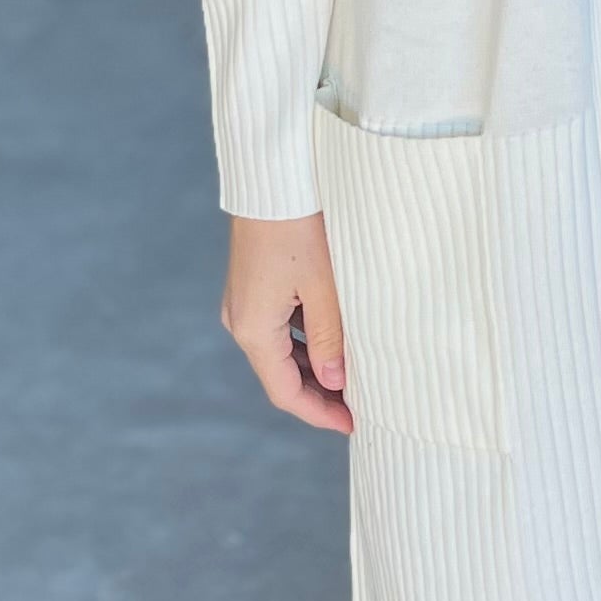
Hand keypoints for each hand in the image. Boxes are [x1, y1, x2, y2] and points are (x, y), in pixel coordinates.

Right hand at [222, 211, 352, 433]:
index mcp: (252, 329)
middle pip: (280, 375)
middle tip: (359, 407)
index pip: (286, 392)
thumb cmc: (299, 226)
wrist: (272, 176)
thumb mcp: (324, 287)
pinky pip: (279, 328)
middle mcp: (240, 320)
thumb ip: (331, 339)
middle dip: (319, 394)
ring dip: (314, 368)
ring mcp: (243, 303)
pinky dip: (305, 342)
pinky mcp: (252, 286)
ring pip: (281, 352)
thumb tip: (337, 382)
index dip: (320, 413)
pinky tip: (335, 341)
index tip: (354, 424)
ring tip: (354, 378)